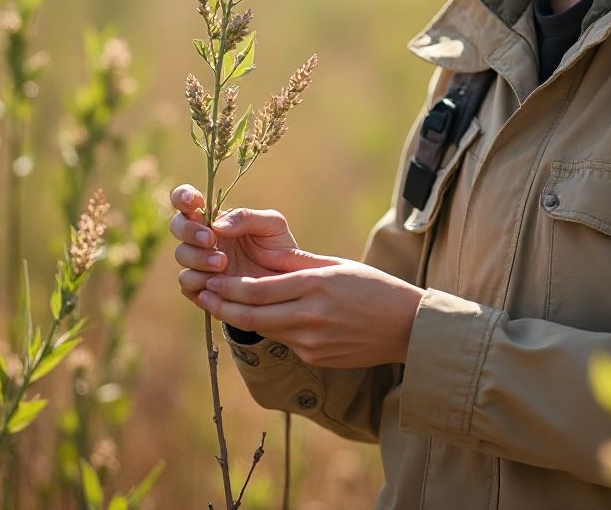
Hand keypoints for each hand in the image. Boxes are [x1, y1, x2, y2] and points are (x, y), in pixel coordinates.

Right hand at [169, 183, 297, 307]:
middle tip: (211, 239)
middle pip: (178, 225)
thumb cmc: (279, 247)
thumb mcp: (272, 224)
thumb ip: (246, 217)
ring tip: (223, 263)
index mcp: (216, 217)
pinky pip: (186, 281)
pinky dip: (198, 279)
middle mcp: (203, 238)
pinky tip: (217, 281)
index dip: (183, 196)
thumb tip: (217, 224)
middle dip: (189, 230)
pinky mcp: (201, 287)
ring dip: (198, 257)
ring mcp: (200, 262)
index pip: (187, 201)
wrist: (288, 282)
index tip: (194, 202)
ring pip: (181, 254)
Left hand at [195, 246, 425, 367]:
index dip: (229, 287)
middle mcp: (310, 315)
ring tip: (223, 306)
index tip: (211, 279)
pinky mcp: (316, 357)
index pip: (258, 290)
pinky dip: (272, 329)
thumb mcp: (337, 265)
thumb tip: (263, 253)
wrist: (406, 327)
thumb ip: (297, 261)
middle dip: (223, 306)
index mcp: (315, 285)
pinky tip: (265, 318)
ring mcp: (312, 341)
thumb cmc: (374, 287)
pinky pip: (286, 341)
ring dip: (241, 319)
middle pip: (252, 315)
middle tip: (203, 295)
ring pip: (265, 330)